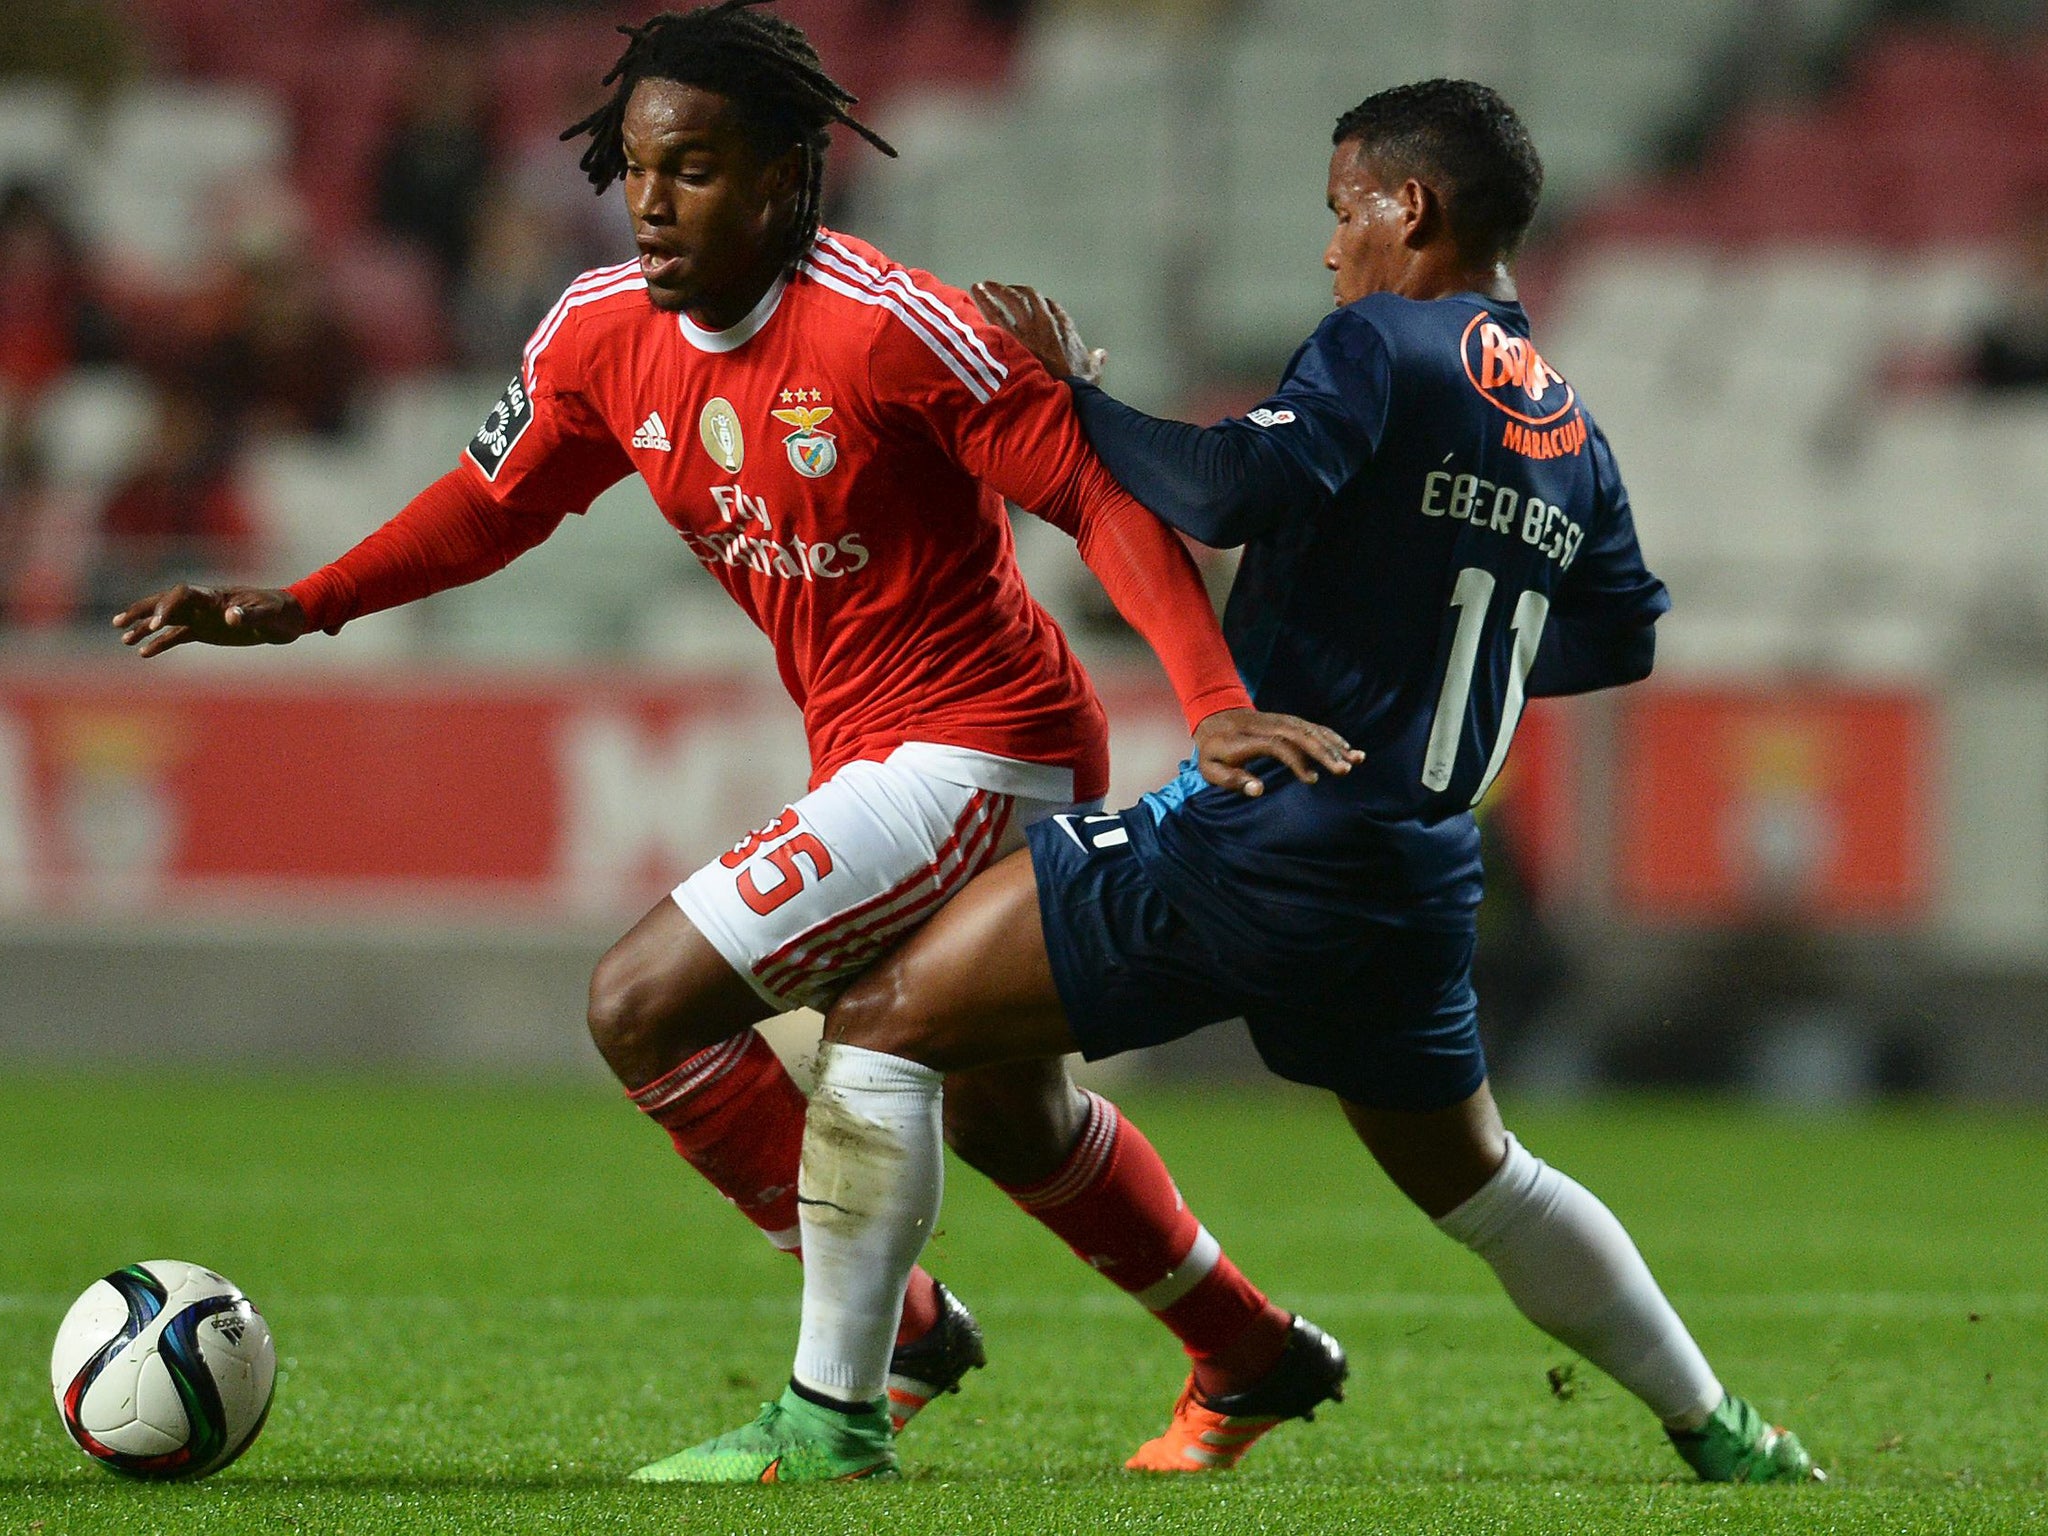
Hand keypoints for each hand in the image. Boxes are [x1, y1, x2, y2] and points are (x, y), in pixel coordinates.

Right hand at [112, 584, 307, 657]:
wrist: (288, 618)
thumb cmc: (280, 612)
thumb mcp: (268, 614)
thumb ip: (249, 614)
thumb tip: (230, 616)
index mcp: (215, 596)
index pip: (182, 595)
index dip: (167, 607)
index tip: (156, 624)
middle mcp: (203, 604)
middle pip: (165, 603)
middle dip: (142, 611)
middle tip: (119, 623)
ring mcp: (202, 617)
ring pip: (167, 620)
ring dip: (144, 627)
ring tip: (124, 639)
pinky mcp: (206, 631)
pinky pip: (177, 635)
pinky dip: (160, 643)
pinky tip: (144, 652)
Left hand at [970, 281, 1107, 383]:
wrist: (1061, 393)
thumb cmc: (1076, 385)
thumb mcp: (1093, 372)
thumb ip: (1096, 360)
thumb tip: (1101, 354)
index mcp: (1064, 328)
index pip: (1052, 307)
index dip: (1041, 303)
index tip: (1030, 302)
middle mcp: (1046, 322)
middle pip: (1030, 298)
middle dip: (1016, 291)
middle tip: (1003, 289)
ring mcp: (1027, 327)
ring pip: (1011, 299)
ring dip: (997, 290)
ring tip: (984, 286)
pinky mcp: (1010, 336)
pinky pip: (994, 312)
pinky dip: (984, 300)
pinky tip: (976, 292)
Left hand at [1195, 708, 1362, 797]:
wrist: (1214, 716)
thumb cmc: (1213, 750)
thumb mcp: (1211, 769)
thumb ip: (1233, 780)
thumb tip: (1259, 790)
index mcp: (1248, 740)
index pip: (1278, 745)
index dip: (1297, 760)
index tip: (1311, 779)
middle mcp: (1268, 726)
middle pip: (1301, 735)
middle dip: (1325, 752)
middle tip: (1345, 769)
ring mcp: (1280, 721)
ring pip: (1311, 730)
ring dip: (1335, 745)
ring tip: (1357, 759)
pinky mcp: (1288, 721)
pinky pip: (1312, 727)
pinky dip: (1332, 737)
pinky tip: (1348, 748)